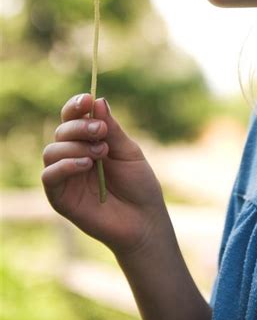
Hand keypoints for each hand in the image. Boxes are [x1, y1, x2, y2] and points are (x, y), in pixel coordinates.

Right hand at [42, 93, 166, 255]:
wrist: (144, 220)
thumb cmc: (139, 185)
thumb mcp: (128, 151)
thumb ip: (111, 129)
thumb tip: (98, 100)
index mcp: (89, 142)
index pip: (72, 118)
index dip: (75, 106)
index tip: (87, 99)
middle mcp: (73, 156)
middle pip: (61, 131)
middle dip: (79, 127)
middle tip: (101, 132)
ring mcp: (66, 177)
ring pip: (51, 151)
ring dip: (74, 146)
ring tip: (99, 153)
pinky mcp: (60, 198)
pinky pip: (49, 176)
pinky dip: (65, 165)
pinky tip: (86, 165)